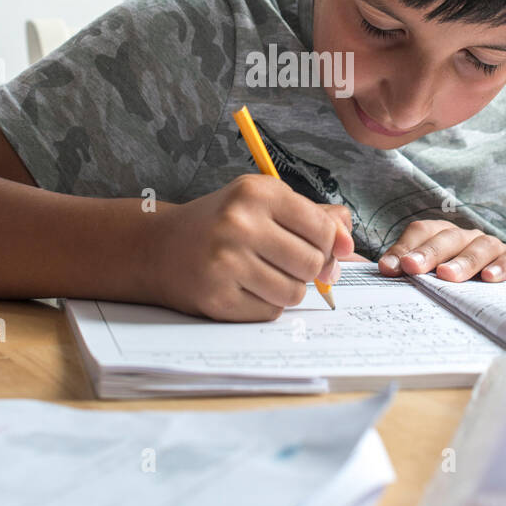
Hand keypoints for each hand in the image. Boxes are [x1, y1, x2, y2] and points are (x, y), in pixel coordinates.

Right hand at [139, 175, 354, 321]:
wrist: (157, 248)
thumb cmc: (220, 223)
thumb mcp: (263, 203)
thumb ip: (313, 216)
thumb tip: (348, 244)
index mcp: (257, 192)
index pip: (323, 229)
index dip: (330, 246)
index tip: (320, 250)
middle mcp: (240, 224)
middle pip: (311, 264)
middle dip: (309, 270)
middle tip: (290, 265)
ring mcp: (226, 263)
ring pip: (293, 293)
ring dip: (287, 290)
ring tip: (263, 275)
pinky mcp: (217, 298)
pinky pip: (269, 313)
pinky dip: (265, 306)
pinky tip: (244, 288)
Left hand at [377, 219, 505, 282]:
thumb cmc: (457, 292)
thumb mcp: (430, 283)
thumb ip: (405, 273)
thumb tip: (380, 269)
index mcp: (443, 237)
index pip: (422, 232)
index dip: (404, 247)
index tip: (387, 269)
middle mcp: (468, 238)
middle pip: (448, 237)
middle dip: (428, 253)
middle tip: (412, 268)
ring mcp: (495, 246)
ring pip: (480, 246)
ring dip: (463, 261)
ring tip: (447, 277)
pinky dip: (505, 264)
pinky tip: (490, 278)